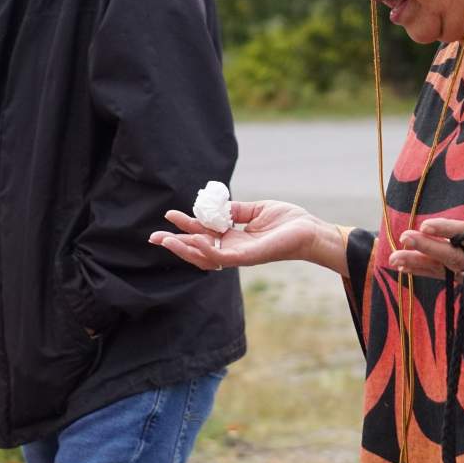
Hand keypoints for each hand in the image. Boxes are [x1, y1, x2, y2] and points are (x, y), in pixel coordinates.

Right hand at [149, 199, 330, 270]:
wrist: (310, 231)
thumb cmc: (288, 221)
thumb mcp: (256, 210)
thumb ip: (235, 210)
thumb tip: (216, 205)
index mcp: (234, 238)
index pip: (203, 234)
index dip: (185, 227)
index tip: (169, 215)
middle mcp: (233, 249)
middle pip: (198, 249)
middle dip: (175, 244)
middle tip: (153, 237)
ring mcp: (239, 255)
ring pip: (205, 257)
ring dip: (184, 249)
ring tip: (166, 240)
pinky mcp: (248, 257)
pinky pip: (221, 256)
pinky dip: (205, 249)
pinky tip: (192, 240)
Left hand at [388, 201, 463, 298]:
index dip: (448, 230)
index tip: (427, 224)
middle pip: (452, 256)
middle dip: (427, 247)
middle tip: (404, 238)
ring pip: (443, 269)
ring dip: (417, 264)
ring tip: (394, 259)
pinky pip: (443, 274)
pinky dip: (422, 270)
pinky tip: (402, 267)